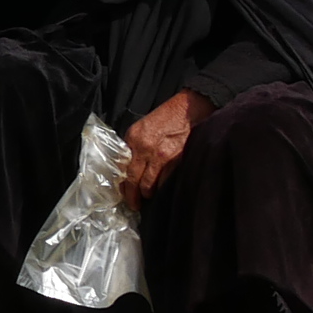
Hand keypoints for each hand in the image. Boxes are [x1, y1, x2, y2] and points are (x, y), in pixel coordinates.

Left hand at [119, 89, 212, 206]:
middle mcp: (144, 147)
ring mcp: (160, 155)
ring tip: (148, 197)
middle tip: (134, 204)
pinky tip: (162, 190)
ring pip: (148, 185)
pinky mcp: (175, 160)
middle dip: (133, 196)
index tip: (125, 192)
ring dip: (148, 194)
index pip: (123, 167)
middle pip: (133, 180)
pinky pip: (165, 182)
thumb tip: (131, 167)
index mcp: (133, 138)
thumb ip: (136, 146)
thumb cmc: (168, 116)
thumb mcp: (144, 127)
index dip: (124, 183)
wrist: (190, 108)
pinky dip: (163, 188)